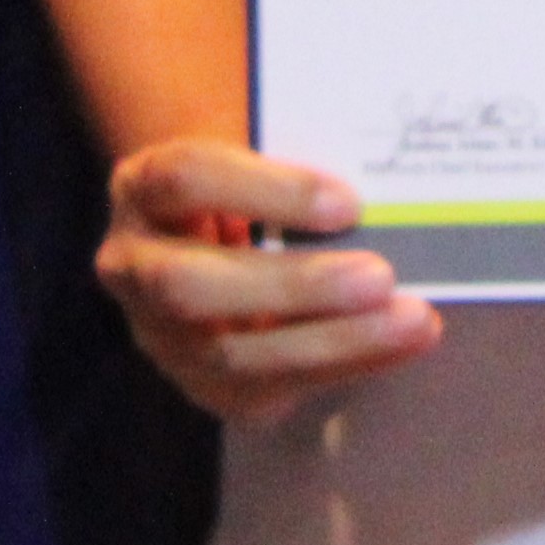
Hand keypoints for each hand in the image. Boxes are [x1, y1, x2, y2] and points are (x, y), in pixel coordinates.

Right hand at [92, 136, 440, 423]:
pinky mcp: (203, 386)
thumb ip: (296, 157)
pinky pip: (269, 390)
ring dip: (331, 342)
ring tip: (411, 320)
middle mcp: (132, 267)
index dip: (265, 190)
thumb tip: (386, 181)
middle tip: (379, 277)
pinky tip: (400, 345)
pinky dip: (344, 366)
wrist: (208, 237)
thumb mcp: (253, 154)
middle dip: (292, 286)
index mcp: (141, 187)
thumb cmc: (247, 183)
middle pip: (191, 286)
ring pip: (232, 356)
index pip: (186, 179)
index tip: (348, 201)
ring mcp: (161, 336)